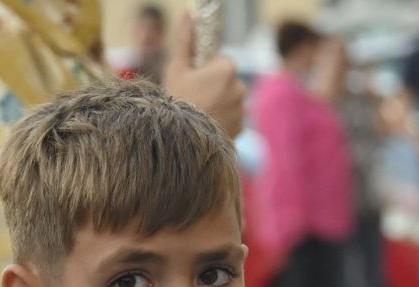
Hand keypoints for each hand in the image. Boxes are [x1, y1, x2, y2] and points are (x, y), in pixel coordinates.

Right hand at [162, 13, 245, 137]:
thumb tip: (189, 13)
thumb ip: (185, 39)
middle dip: (213, 86)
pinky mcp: (241, 127)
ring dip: (218, 103)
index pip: (220, 61)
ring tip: (199, 113)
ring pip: (229, 99)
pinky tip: (207, 124)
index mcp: (227, 68)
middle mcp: (240, 87)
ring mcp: (242, 109)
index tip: (192, 81)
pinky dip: (222, 119)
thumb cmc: (177, 101)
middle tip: (193, 98)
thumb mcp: (177, 68)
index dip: (204, 70)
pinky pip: (232, 117)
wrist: (181, 140)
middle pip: (226, 80)